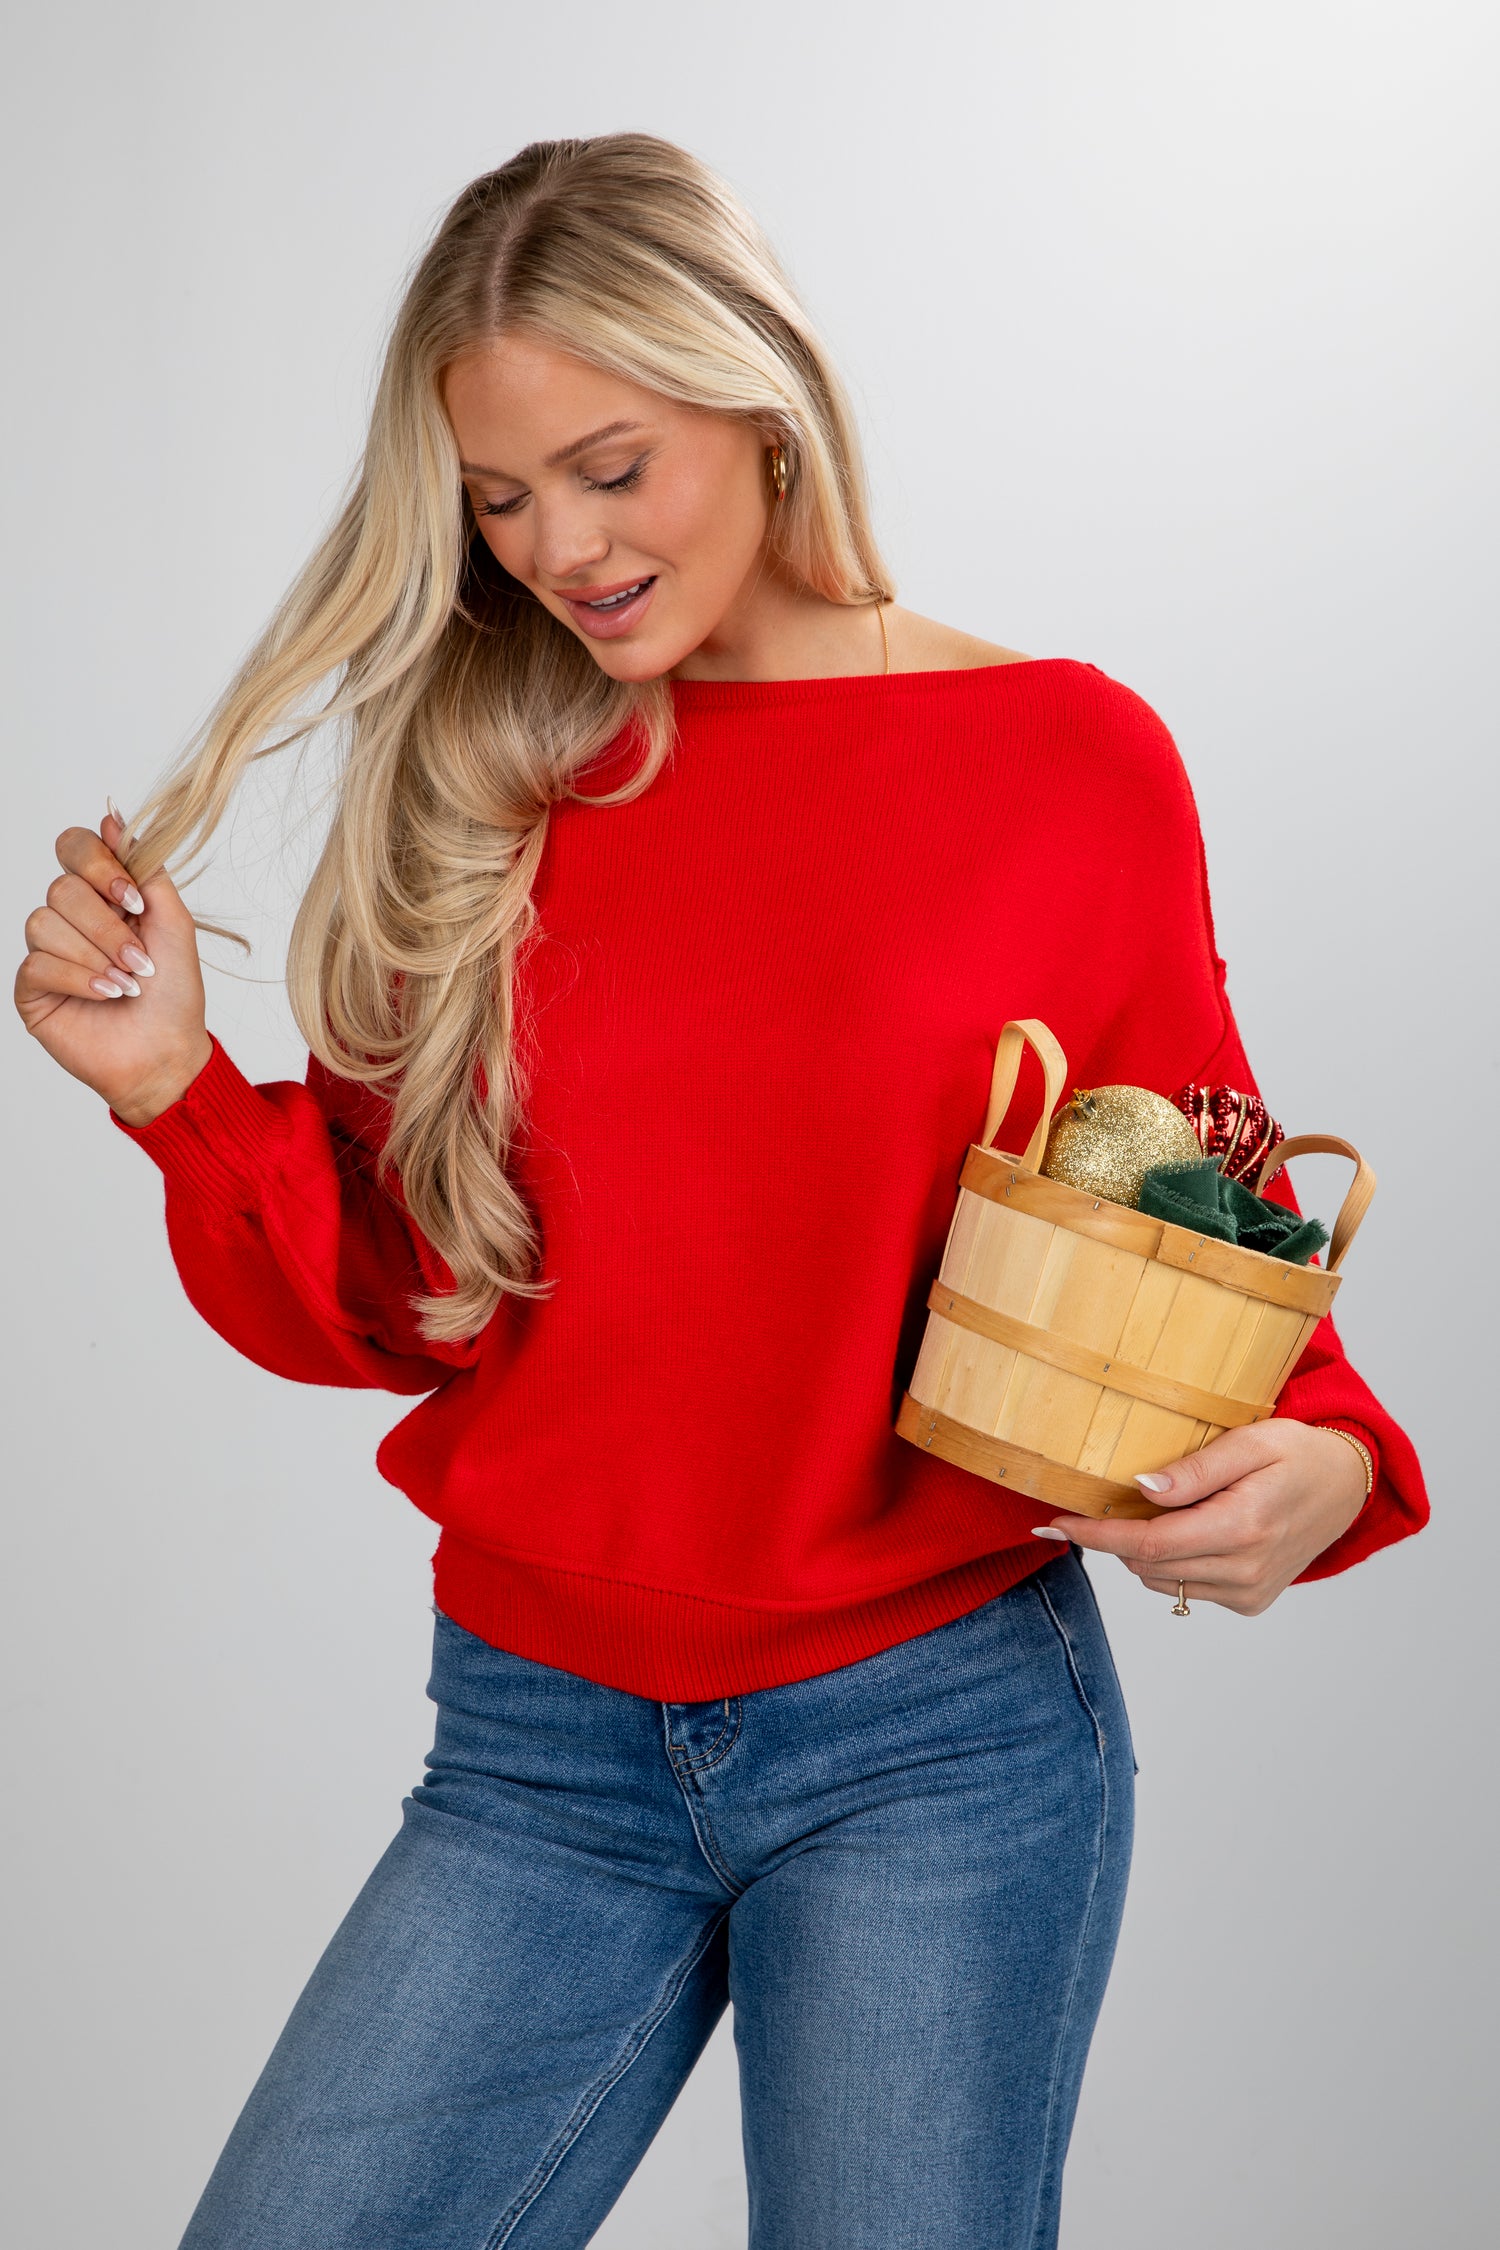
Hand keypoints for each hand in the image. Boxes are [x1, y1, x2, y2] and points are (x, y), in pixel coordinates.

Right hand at [15, 809, 212, 1125]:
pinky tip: (107, 995)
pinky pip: (37, 962)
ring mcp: (47, 951)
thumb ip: (146, 868)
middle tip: (142, 960)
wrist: (167, 1054)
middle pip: (61, 887)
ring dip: (96, 955)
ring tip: (129, 985)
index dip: (98, 865)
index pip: (74, 848)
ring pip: (43, 922)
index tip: (135, 900)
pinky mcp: (32, 987)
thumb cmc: (174, 995)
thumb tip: (112, 815)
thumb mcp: (172, 922)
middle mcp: (70, 918)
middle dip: (108, 926)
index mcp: (103, 895)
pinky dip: (79, 978)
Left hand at [1034, 1421, 1369, 1614]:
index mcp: (1244, 1527)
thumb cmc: (1299, 1453)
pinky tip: (1191, 1529)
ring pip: (1162, 1580)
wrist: (1348, 1486)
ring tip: (1162, 1509)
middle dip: (1113, 1536)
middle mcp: (1247, 1570)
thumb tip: (1141, 1489)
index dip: (1096, 1535)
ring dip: (1144, 1549)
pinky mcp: (1251, 1602)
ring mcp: (1250, 1592)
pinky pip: (1187, 1587)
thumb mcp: (1250, 1441)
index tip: (1052, 1523)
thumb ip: (1195, 1470)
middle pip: (1148, 1564)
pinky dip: (1173, 1561)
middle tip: (1104, 1499)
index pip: (1150, 1543)